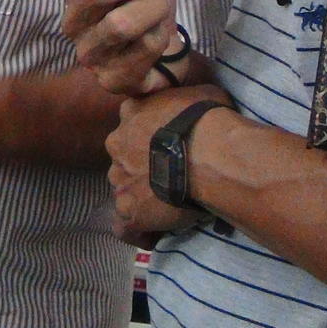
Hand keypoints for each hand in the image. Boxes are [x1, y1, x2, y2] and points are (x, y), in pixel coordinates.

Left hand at [107, 83, 232, 245]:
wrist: (209, 153)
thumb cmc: (209, 118)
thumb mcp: (198, 92)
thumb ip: (185, 99)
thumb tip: (194, 102)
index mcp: (131, 112)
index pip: (131, 125)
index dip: (147, 139)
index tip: (165, 148)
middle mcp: (117, 143)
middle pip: (124, 158)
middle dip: (141, 168)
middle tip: (168, 177)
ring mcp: (119, 177)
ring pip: (123, 190)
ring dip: (140, 196)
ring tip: (166, 208)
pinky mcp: (128, 208)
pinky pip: (124, 225)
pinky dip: (137, 230)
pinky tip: (153, 235)